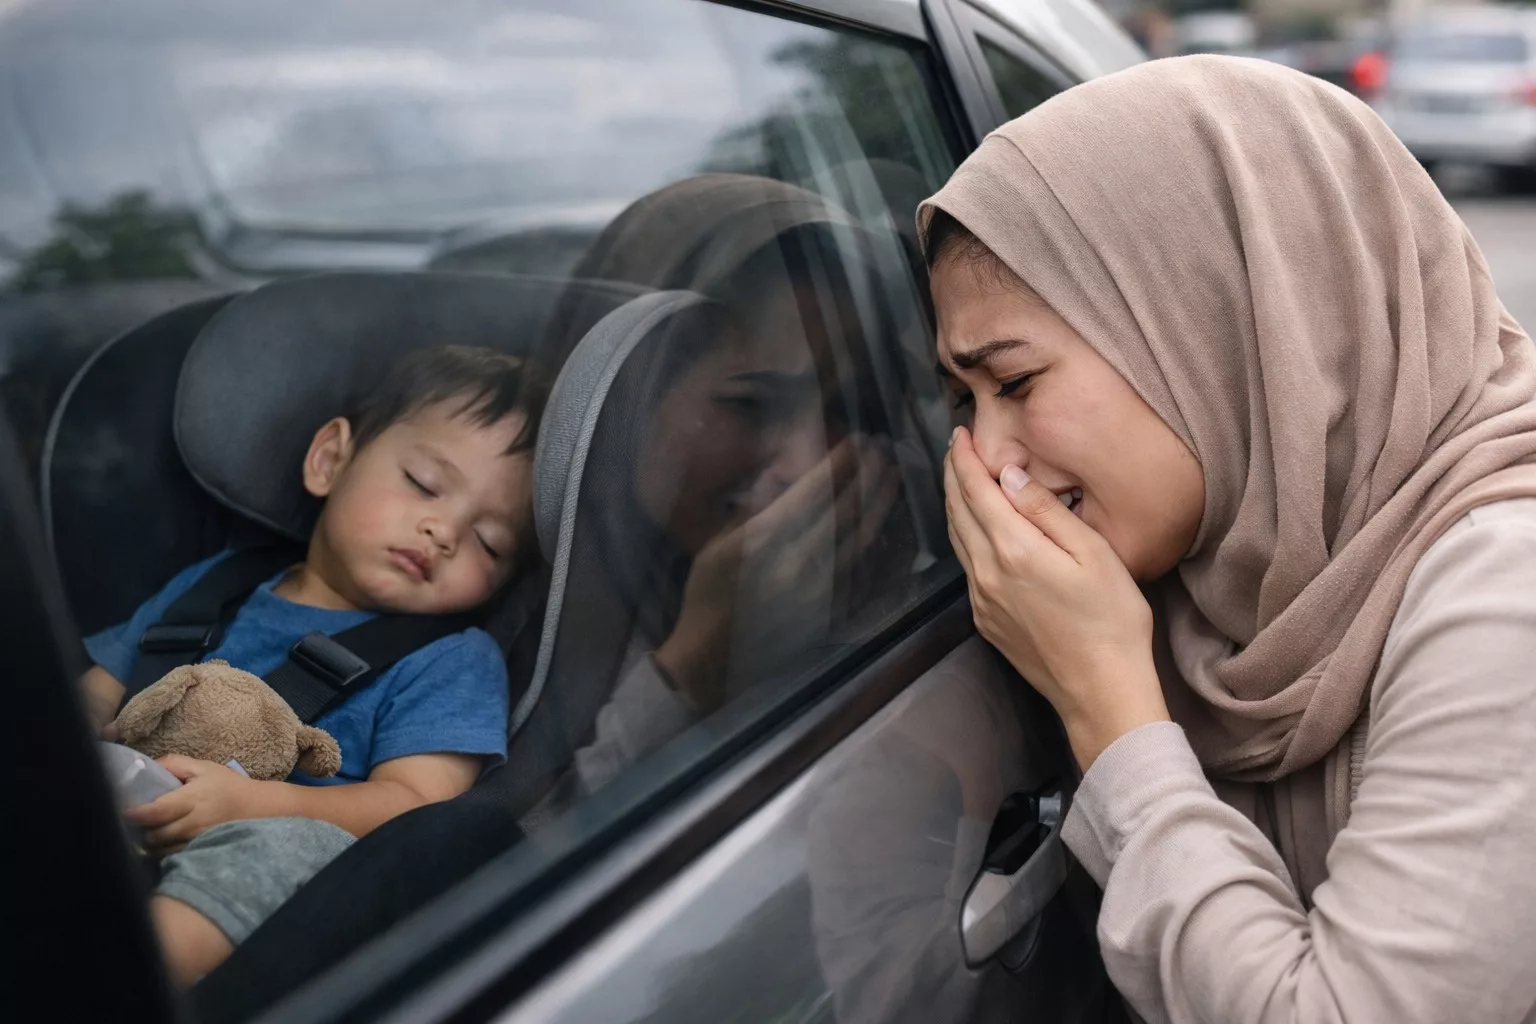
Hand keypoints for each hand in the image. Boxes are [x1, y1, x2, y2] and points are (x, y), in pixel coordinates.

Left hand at [124, 756, 263, 854]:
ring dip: (148, 842)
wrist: (256, 808)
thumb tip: (147, 766)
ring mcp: (196, 841)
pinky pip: (171, 856)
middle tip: (128, 821)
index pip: (157, 812)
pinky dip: (160, 851)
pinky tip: (157, 842)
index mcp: (192, 799)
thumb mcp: (204, 768)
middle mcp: (193, 823)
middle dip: (138, 830)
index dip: (134, 815)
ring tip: (142, 831)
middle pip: (154, 835)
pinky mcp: (199, 852)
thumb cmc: (227, 786)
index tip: (118, 812)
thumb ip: (174, 763)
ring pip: (160, 849)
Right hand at [657, 434, 899, 708]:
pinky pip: (865, 568)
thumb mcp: (717, 545)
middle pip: (845, 510)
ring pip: (862, 537)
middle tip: (883, 448)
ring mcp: (820, 589)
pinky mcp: (831, 610)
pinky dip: (880, 541)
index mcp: (764, 541)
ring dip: (881, 503)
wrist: (715, 659)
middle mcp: (798, 563)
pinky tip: (888, 522)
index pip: (815, 492)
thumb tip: (785, 479)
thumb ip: (754, 511)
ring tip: (894, 475)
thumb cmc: (708, 595)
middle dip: (868, 475)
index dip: (840, 463)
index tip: (857, 440)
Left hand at [944, 427, 1167, 769]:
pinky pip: (967, 568)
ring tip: (960, 481)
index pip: (975, 490)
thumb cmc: (1112, 621)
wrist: (1101, 691)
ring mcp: (982, 600)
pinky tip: (977, 531)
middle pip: (957, 512)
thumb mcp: (1093, 553)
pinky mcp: (986, 621)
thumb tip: (1010, 475)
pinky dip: (965, 538)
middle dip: (953, 476)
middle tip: (956, 448)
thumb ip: (1046, 511)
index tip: (960, 433)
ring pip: (957, 540)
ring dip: (955, 506)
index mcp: (1012, 549)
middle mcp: (986, 573)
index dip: (964, 458)